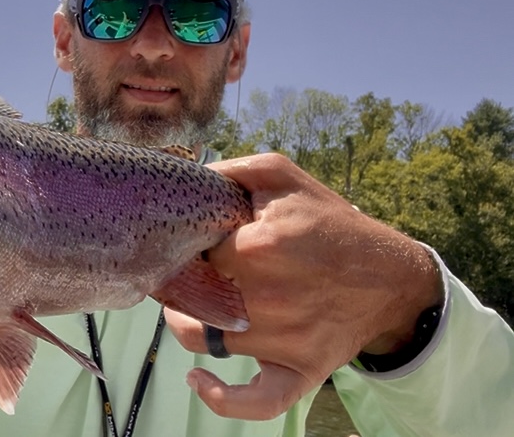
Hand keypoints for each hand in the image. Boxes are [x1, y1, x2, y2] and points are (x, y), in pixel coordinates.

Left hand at [164, 153, 441, 420]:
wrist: (392, 277)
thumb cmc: (329, 224)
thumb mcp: (281, 177)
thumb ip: (228, 172)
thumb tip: (186, 181)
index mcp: (259, 244)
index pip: (189, 247)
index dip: (181, 243)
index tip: (187, 240)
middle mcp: (267, 295)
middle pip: (190, 294)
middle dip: (181, 281)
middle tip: (188, 270)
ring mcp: (283, 339)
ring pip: (204, 339)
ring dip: (189, 322)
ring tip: (192, 306)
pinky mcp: (300, 371)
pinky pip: (255, 400)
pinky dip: (223, 398)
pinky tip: (199, 381)